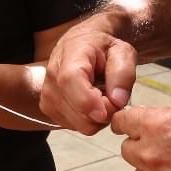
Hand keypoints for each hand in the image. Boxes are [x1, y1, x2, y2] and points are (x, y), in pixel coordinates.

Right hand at [40, 16, 137, 133]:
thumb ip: (123, 74)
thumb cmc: (103, 48)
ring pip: (79, 124)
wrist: (82, 44)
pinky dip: (87, 120)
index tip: (110, 108)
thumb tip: (117, 100)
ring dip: (96, 117)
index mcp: (70, 56)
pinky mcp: (48, 108)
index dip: (90, 101)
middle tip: (112, 96)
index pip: (70, 81)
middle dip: (103, 112)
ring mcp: (47, 95)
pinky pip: (75, 127)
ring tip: (100, 96)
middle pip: (77, 112)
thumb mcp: (122, 52)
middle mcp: (53, 76)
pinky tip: (90, 102)